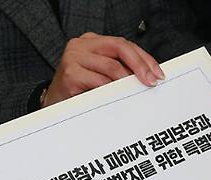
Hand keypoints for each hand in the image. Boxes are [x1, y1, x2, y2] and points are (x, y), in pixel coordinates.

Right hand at [43, 32, 164, 106]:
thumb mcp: (100, 75)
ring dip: (127, 82)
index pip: (123, 44)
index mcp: (91, 42)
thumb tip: (147, 75)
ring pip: (111, 67)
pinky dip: (112, 91)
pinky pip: (99, 82)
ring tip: (135, 92)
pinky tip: (117, 98)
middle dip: (140, 65)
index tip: (157, 73)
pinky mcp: (70, 74)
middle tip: (151, 81)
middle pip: (119, 48)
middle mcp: (81, 45)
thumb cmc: (78, 90)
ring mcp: (73, 58)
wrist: (53, 105)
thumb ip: (118, 70)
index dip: (144, 58)